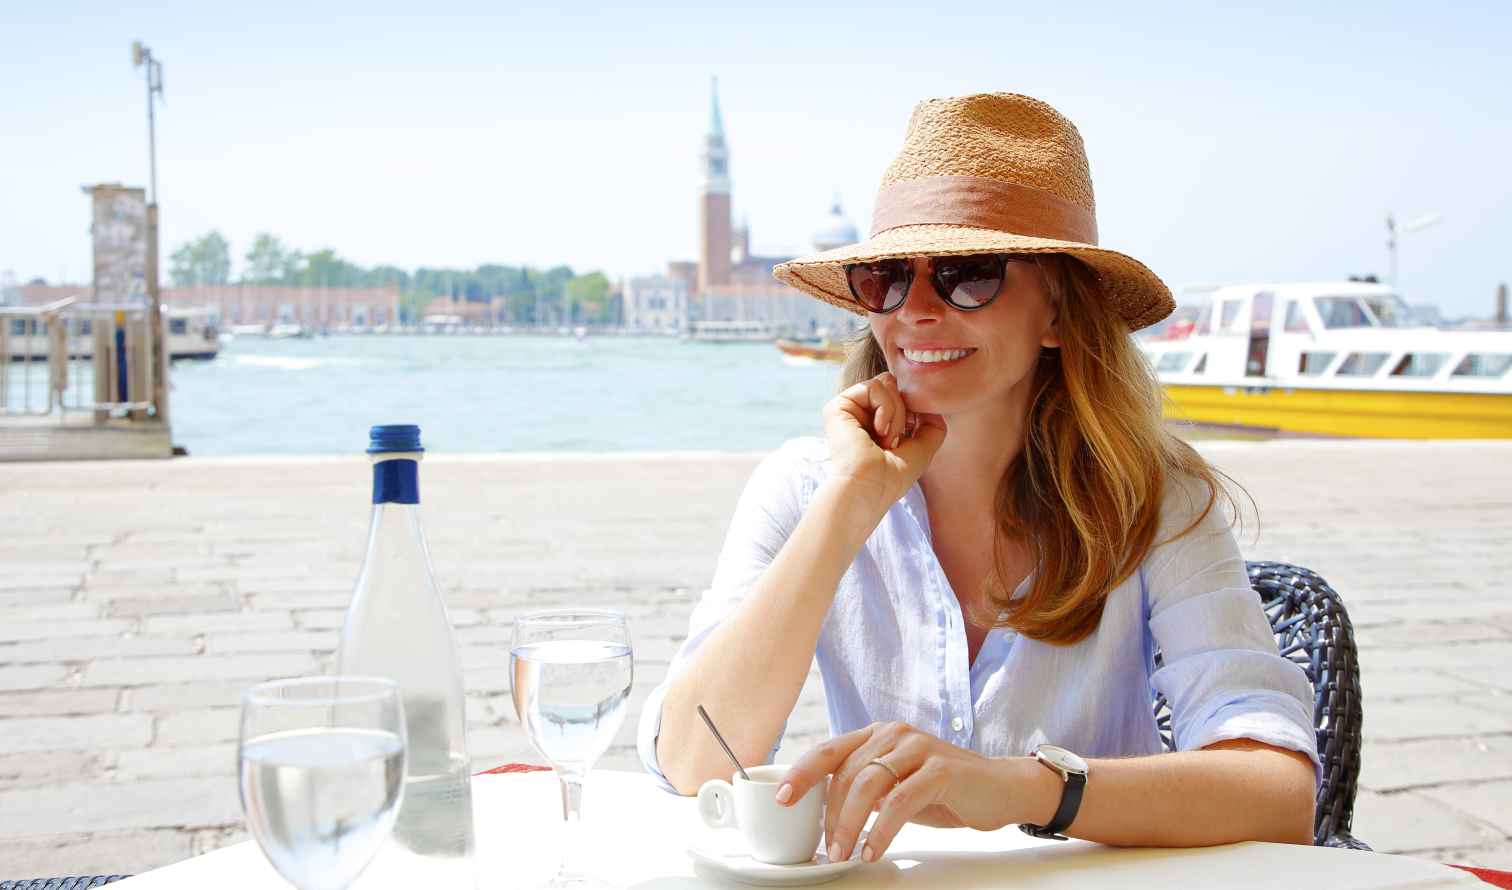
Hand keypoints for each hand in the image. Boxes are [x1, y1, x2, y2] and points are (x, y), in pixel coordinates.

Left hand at [774, 722, 1016, 863]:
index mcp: (878, 735)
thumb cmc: (944, 790)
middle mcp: (894, 734)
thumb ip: (865, 791)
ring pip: (868, 784)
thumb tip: (823, 816)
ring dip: (850, 823)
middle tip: (827, 847)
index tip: (780, 799)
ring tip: (845, 851)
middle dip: (830, 814)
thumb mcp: (896, 787)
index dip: (801, 773)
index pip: (829, 750)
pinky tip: (874, 848)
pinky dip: (882, 828)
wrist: (1000, 788)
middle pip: (845, 772)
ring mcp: (918, 747)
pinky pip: (900, 800)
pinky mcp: (940, 768)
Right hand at [821, 372, 945, 514]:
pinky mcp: (838, 406)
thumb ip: (932, 425)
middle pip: (893, 386)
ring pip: (885, 384)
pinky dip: (886, 407)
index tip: (907, 437)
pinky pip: (874, 386)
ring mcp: (848, 410)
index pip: (899, 396)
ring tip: (886, 439)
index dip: (911, 412)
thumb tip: (930, 405)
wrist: (870, 488)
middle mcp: (859, 415)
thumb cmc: (893, 477)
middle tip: (894, 441)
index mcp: (874, 424)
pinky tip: (879, 431)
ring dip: (896, 413)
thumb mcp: (923, 448)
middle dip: (903, 412)